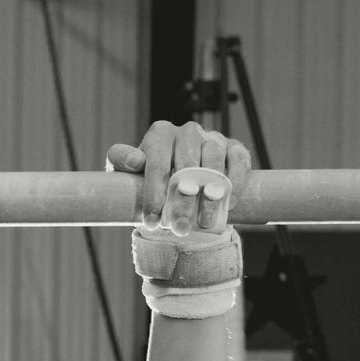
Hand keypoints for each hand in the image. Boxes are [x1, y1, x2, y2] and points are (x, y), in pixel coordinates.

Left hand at [106, 122, 250, 318]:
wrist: (179, 180)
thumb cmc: (150, 177)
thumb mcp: (128, 171)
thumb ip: (121, 161)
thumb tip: (135, 161)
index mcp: (160, 134)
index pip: (157, 163)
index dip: (154, 194)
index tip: (152, 222)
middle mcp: (187, 131)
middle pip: (186, 164)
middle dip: (183, 200)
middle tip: (179, 228)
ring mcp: (212, 137)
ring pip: (213, 161)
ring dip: (211, 194)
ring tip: (204, 222)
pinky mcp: (233, 147)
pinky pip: (239, 160)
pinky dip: (236, 181)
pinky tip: (231, 203)